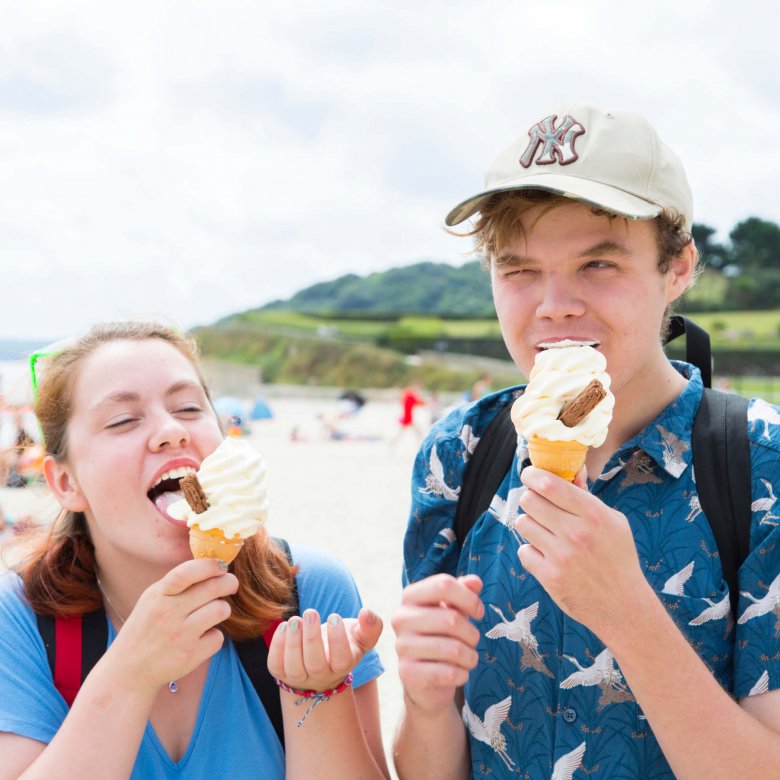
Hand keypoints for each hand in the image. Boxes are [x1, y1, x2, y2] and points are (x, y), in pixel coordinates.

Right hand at [108, 559, 237, 691]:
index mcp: (159, 595)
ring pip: (221, 609)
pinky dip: (214, 637)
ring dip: (223, 609)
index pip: (186, 573)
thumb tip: (213, 566)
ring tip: (212, 613)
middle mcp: (169, 613)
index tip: (221, 566)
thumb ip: (179, 582)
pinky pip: (218, 637)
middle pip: (213, 587)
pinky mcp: (190, 655)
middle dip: (229, 582)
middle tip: (231, 585)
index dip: (209, 565)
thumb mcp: (153, 599)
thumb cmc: (147, 627)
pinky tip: (201, 639)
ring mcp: (180, 635)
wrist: (129, 670)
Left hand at [267, 607, 381, 692]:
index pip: (341, 660)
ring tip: (296, 619)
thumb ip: (371, 625)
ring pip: (294, 666)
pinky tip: (284, 626)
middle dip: (312, 638)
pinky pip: (276, 665)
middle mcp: (320, 676)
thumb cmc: (346, 641)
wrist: (323, 659)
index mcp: (343, 666)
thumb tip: (366, 613)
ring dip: (293, 642)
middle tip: (311, 612)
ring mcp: (299, 677)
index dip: (338, 640)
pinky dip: (277, 646)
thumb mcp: (361, 635)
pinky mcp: (281, 672)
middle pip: (315, 663)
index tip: (334, 616)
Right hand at [391, 573, 482, 717]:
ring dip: (470, 656)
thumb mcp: (453, 610)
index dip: (469, 598)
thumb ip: (463, 592)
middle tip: (473, 641)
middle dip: (472, 633)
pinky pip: (449, 673)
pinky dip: (462, 674)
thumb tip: (475, 582)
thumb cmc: (441, 636)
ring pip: (453, 649)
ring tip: (468, 658)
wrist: (425, 679)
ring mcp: (402, 646)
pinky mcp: (408, 673)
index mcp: (410, 597)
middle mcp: (401, 618)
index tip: (479, 612)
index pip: (443, 585)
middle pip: (451, 619)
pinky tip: (458, 673)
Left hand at [515, 465, 648, 636]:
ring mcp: (561, 556)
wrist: (624, 606)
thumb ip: (587, 496)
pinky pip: (523, 550)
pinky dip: (531, 552)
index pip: (549, 484)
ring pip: (522, 523)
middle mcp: (576, 533)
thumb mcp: (613, 522)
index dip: (532, 475)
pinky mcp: (549, 576)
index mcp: (593, 514)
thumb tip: (570, 470)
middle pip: (529, 500)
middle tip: (540, 508)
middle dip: (531, 500)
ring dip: (530, 525)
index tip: (529, 475)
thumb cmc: (618, 558)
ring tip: (545, 533)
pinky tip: (547, 556)